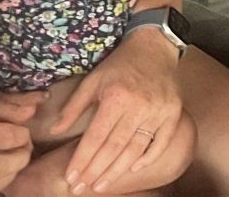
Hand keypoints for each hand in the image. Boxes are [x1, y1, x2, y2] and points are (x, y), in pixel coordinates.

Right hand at [0, 93, 39, 188]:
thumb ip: (5, 107)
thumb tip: (33, 111)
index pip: (7, 138)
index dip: (23, 134)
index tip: (21, 129)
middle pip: (3, 166)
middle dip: (22, 155)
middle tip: (22, 145)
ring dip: (14, 169)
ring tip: (12, 154)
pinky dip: (2, 179)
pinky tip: (0, 166)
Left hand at [55, 31, 182, 194]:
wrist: (155, 46)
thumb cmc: (120, 64)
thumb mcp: (93, 80)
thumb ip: (74, 107)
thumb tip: (55, 130)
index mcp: (116, 97)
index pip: (96, 137)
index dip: (82, 160)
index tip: (71, 177)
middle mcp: (139, 105)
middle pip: (114, 147)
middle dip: (96, 171)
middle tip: (83, 188)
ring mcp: (158, 110)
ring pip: (136, 149)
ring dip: (117, 170)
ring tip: (102, 185)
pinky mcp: (173, 112)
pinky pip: (162, 142)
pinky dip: (149, 158)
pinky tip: (133, 169)